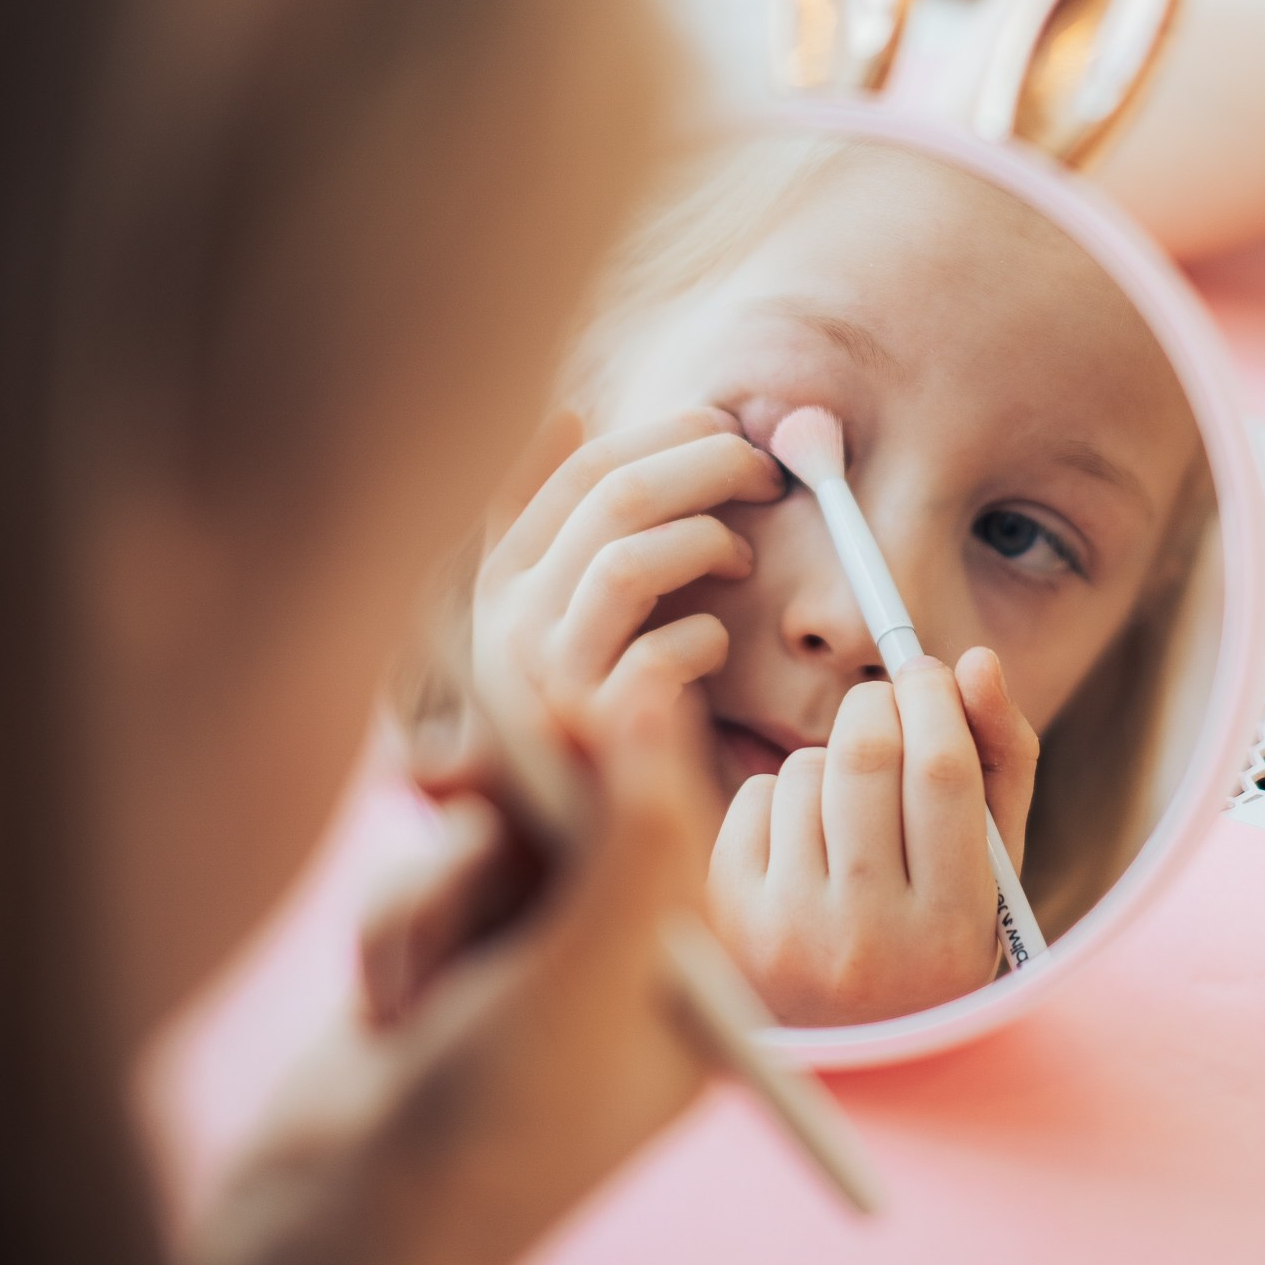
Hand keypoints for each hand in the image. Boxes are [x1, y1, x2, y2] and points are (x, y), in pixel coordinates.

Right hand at [185, 683, 725, 1264]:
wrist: (335, 1233)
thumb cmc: (484, 1132)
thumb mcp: (584, 981)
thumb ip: (633, 839)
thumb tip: (661, 703)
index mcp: (689, 980)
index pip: (672, 816)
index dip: (608, 748)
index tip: (548, 708)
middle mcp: (618, 966)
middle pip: (578, 812)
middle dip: (506, 817)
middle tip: (446, 784)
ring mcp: (528, 964)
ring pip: (491, 837)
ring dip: (437, 886)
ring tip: (413, 983)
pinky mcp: (449, 963)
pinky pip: (429, 879)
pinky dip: (398, 922)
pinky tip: (384, 1001)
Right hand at [473, 406, 784, 728]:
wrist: (597, 853)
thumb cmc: (598, 711)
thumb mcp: (557, 614)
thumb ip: (560, 529)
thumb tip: (568, 412)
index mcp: (498, 583)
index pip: (580, 469)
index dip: (666, 432)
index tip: (727, 424)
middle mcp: (505, 628)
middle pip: (612, 496)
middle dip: (706, 463)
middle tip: (766, 471)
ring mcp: (545, 686)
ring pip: (627, 561)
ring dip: (706, 539)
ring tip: (744, 555)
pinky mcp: (594, 740)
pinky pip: (662, 655)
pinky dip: (708, 637)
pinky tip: (719, 647)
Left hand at [707, 648, 1036, 1026]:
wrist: (837, 1046)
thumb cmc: (930, 940)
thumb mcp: (990, 872)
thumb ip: (1000, 763)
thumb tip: (978, 662)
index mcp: (951, 929)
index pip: (943, 771)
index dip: (935, 697)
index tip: (929, 672)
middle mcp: (867, 939)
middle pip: (865, 754)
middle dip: (877, 704)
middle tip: (888, 704)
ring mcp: (788, 932)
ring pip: (804, 769)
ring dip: (830, 758)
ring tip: (850, 806)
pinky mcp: (728, 918)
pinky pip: (752, 797)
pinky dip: (781, 795)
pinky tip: (802, 842)